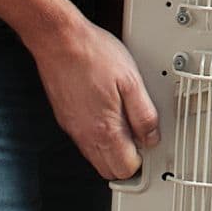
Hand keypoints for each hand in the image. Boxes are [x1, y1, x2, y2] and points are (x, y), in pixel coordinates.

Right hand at [32, 15, 159, 179]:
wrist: (60, 40)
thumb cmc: (93, 54)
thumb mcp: (132, 81)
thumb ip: (144, 115)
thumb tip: (151, 137)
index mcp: (105, 129)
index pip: (125, 169)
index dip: (141, 160)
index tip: (147, 143)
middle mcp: (85, 135)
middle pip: (108, 170)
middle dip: (126, 161)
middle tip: (138, 139)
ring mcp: (73, 128)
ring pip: (95, 157)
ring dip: (112, 150)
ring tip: (124, 123)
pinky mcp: (65, 118)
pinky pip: (84, 141)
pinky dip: (98, 137)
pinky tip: (106, 114)